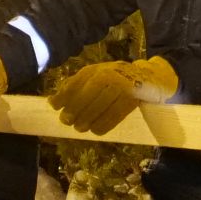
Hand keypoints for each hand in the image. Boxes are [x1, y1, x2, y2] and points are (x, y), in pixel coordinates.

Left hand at [50, 56, 177, 133]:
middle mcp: (111, 75)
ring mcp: (124, 87)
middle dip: (75, 109)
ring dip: (88, 119)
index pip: (78, 82)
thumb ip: (75, 86)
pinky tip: (95, 130)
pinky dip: (104, 125)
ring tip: (80, 128)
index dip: (64, 95)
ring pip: (103, 105)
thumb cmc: (114, 78)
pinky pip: (116, 115)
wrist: (147, 77)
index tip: (54, 106)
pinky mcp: (133, 100)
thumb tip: (53, 101)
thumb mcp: (94, 76)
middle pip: (89, 94)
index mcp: (98, 69)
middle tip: (66, 121)